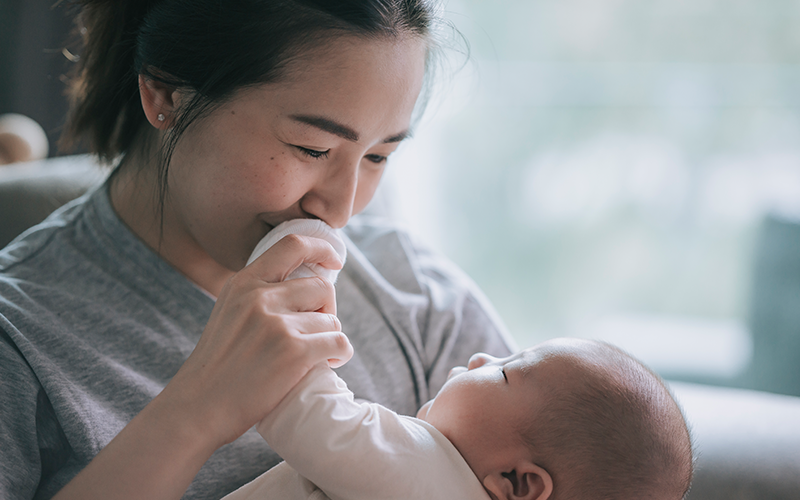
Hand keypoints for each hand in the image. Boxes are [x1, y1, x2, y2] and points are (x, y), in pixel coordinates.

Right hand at [161, 233, 352, 448]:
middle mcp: (260, 297)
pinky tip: (327, 363)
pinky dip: (340, 354)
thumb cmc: (218, 366)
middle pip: (322, 287)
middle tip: (315, 333)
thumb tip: (303, 285)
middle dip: (326, 310)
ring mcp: (277, 324)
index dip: (321, 248)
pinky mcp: (294, 352)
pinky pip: (339, 343)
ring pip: (331, 320)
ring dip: (329, 339)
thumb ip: (259, 295)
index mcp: (243, 283)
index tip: (334, 259)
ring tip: (313, 356)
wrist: (197, 408)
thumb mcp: (229, 312)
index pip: (292, 246)